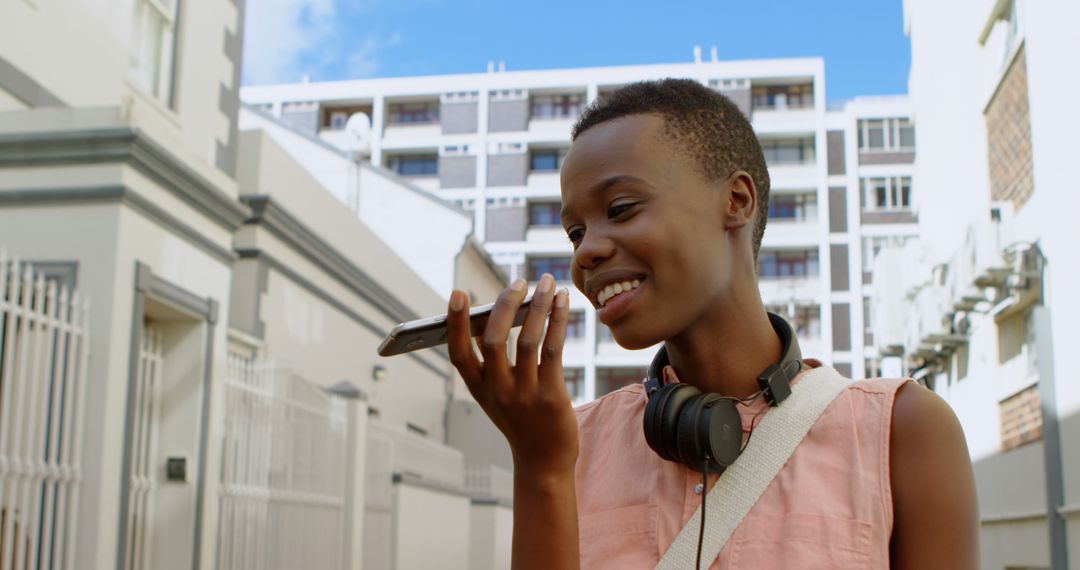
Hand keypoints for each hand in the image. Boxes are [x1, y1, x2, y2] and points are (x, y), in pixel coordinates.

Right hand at [447, 274, 578, 475]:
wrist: (543, 462)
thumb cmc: (521, 420)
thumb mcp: (498, 395)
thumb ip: (495, 362)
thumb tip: (506, 311)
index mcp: (479, 389)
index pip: (458, 353)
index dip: (456, 323)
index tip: (458, 294)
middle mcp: (497, 391)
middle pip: (494, 339)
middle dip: (506, 305)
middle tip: (519, 282)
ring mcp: (524, 395)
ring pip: (528, 339)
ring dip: (538, 305)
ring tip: (548, 282)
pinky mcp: (550, 396)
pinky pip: (553, 349)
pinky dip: (558, 320)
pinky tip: (563, 302)